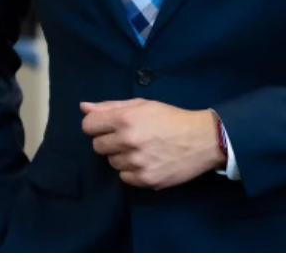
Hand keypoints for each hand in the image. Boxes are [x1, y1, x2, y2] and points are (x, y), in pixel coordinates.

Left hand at [81, 99, 225, 190]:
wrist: (202, 139)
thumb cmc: (171, 118)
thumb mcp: (143, 105)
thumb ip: (110, 106)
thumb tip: (83, 107)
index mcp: (125, 119)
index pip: (88, 126)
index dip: (97, 126)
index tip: (108, 127)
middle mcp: (128, 141)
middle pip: (97, 146)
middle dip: (109, 141)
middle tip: (129, 138)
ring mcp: (136, 162)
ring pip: (112, 163)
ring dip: (122, 157)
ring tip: (142, 150)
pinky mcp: (146, 180)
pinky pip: (124, 178)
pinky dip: (132, 171)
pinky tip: (147, 162)